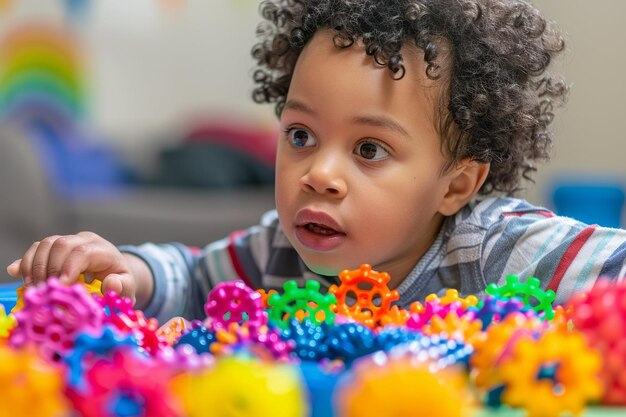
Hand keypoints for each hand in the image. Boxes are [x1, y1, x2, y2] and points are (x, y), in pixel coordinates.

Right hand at [6, 231, 137, 303]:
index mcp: (102, 250)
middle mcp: (83, 240)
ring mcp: (67, 241)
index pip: (83, 252)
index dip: (69, 267)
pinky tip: (16, 273)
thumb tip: (111, 283)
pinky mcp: (54, 248)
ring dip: (35, 267)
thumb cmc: (120, 282)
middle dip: (50, 268)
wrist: (113, 273)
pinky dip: (25, 262)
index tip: (60, 285)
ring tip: (35, 289)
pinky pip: (36, 249)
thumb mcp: (128, 287)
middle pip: (61, 244)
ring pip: (45, 244)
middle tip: (45, 291)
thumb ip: (123, 287)